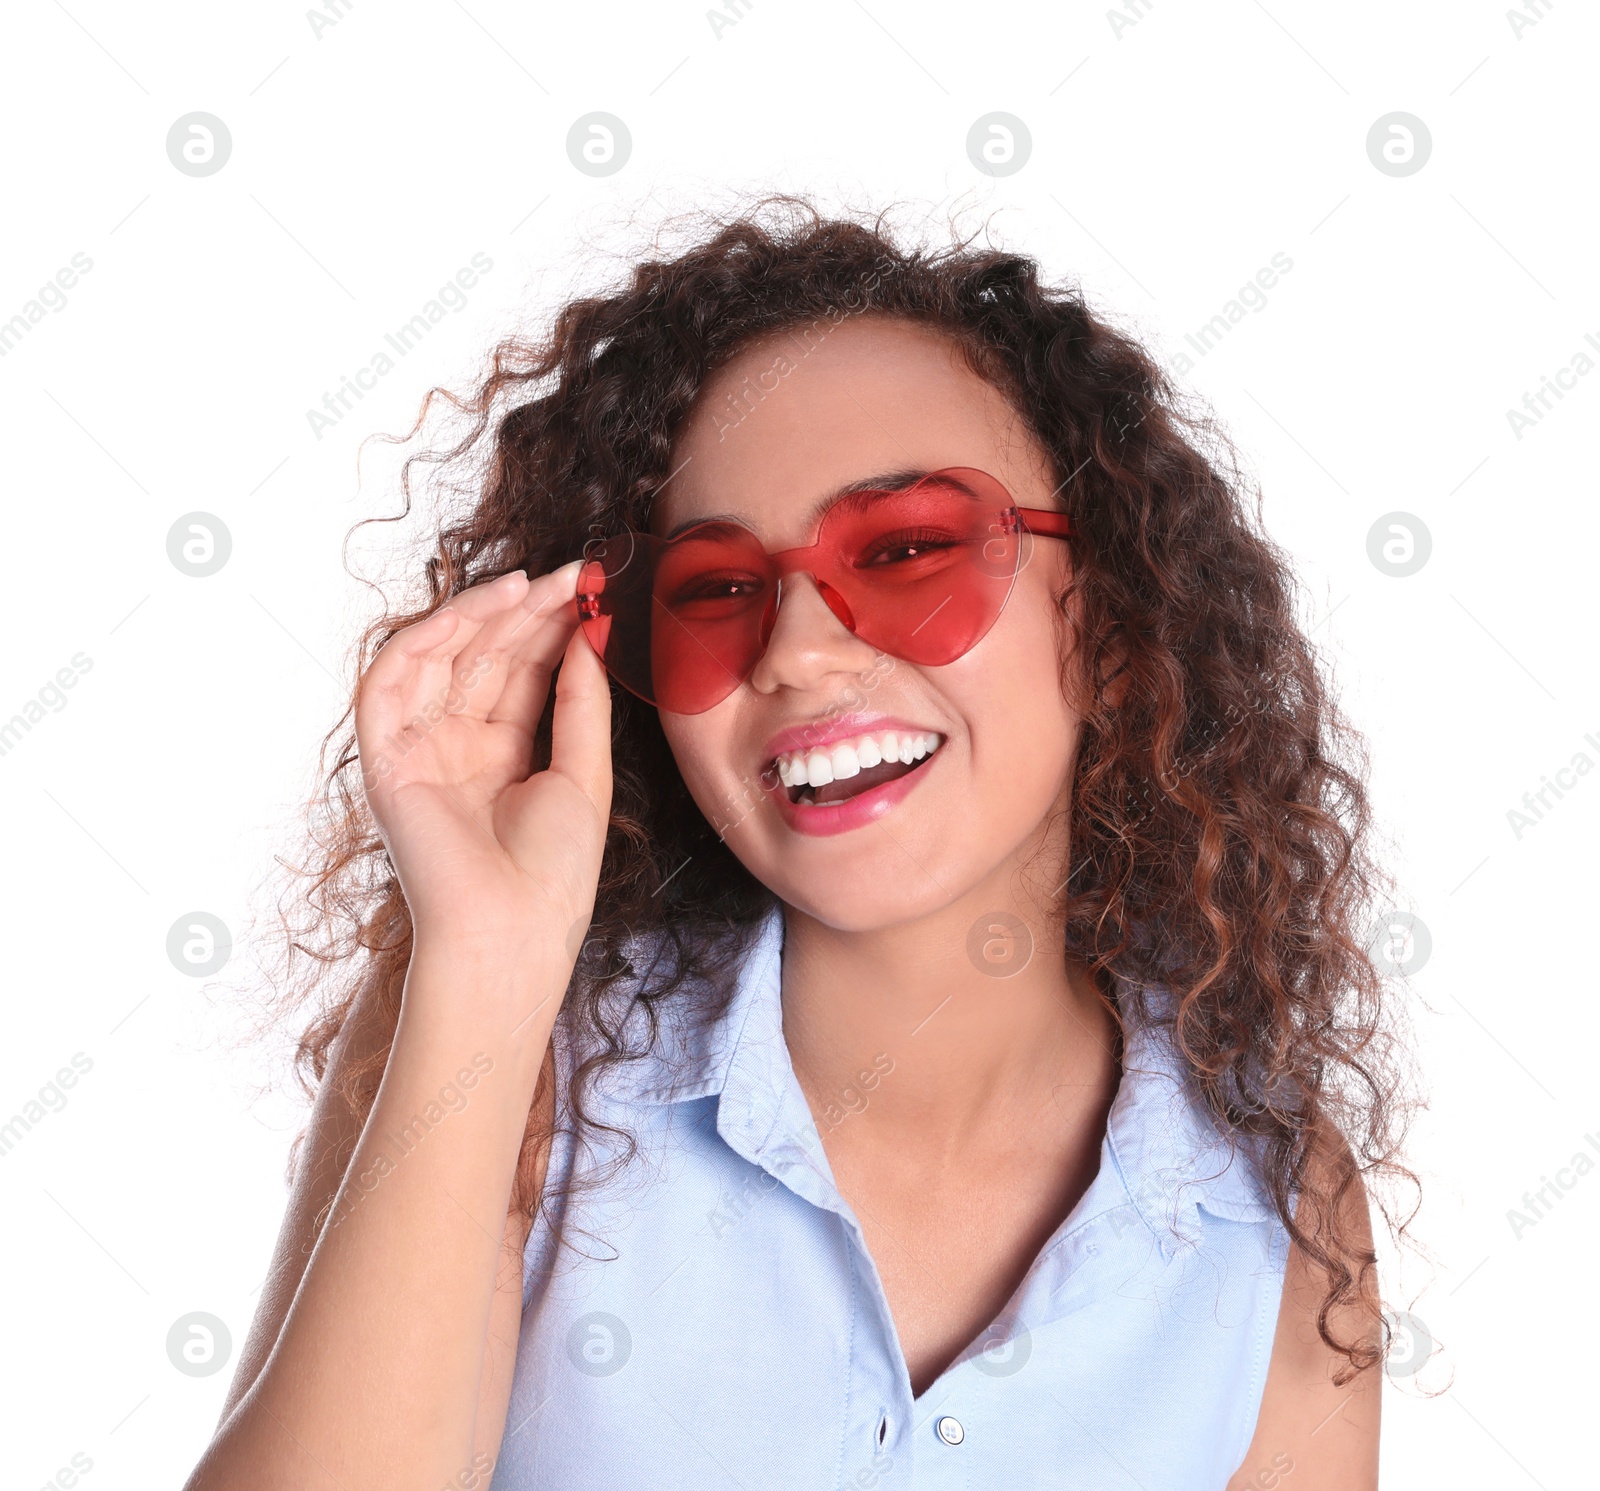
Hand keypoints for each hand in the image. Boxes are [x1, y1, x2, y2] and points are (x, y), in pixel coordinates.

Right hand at [354, 561, 611, 965]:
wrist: (512, 933)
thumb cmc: (554, 874)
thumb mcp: (584, 774)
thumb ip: (581, 703)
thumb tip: (587, 638)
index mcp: (502, 755)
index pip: (521, 672)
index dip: (550, 629)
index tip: (586, 591)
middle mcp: (457, 747)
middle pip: (484, 658)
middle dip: (524, 613)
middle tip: (567, 577)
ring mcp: (419, 751)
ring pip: (441, 659)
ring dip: (481, 616)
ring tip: (531, 586)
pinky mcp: (385, 760)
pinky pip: (391, 683)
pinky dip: (424, 641)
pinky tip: (470, 613)